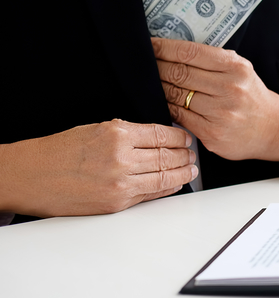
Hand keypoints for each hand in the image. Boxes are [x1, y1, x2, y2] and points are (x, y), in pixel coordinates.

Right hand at [0, 119, 197, 216]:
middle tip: (193, 154)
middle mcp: (122, 159)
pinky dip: (167, 189)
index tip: (187, 139)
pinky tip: (175, 183)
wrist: (30, 176)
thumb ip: (129, 133)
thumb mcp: (97, 129)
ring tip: (191, 169)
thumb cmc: (59, 151)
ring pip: (165, 178)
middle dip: (185, 156)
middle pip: (168, 157)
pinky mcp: (117, 204)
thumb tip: (159, 138)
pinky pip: (151, 195)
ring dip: (183, 173)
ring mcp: (120, 184)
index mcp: (117, 134)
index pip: (163, 135)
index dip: (180, 138)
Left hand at [152, 38, 278, 161]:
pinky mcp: (212, 133)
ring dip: (159, 87)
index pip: (190, 53)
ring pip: (176, 95)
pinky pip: (180, 116)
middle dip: (157, 67)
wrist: (273, 127)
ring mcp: (221, 113)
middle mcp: (229, 89)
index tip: (150, 45)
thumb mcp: (241, 70)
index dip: (164, 48)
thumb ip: (214, 60)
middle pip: (179, 73)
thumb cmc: (252, 95)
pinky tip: (164, 101)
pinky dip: (168, 107)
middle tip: (144, 63)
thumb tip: (175, 50)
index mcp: (235, 68)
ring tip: (151, 82)